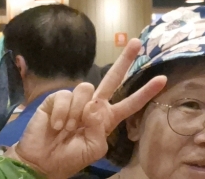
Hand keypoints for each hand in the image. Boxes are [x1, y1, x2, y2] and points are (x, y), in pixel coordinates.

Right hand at [6, 39, 166, 178]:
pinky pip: (66, 96)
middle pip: (113, 79)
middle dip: (124, 60)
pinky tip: (57, 125)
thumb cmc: (71, 157)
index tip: (162, 79)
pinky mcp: (58, 98)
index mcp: (108, 118)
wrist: (43, 162)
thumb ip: (100, 129)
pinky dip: (63, 112)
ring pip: (86, 88)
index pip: (131, 102)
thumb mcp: (94, 149)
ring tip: (68, 128)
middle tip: (136, 42)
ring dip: (77, 112)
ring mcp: (77, 100)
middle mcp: (95, 105)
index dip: (146, 91)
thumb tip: (94, 105)